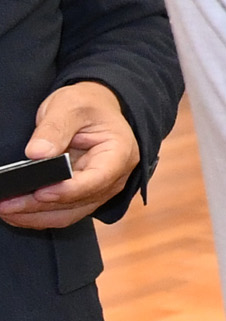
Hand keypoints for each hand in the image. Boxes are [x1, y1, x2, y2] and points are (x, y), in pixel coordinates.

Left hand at [4, 83, 137, 233]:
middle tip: (4, 203)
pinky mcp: (84, 196)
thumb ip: (54, 128)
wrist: (95, 109)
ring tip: (4, 209)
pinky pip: (62, 213)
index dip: (68, 190)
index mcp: (118, 154)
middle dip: (39, 205)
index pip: (96, 179)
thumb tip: (37, 154)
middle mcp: (114, 178)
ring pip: (68, 214)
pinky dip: (39, 215)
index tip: (39, 192)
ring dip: (35, 216)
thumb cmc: (87, 105)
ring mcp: (99, 190)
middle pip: (77, 201)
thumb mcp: (70, 106)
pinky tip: (16, 211)